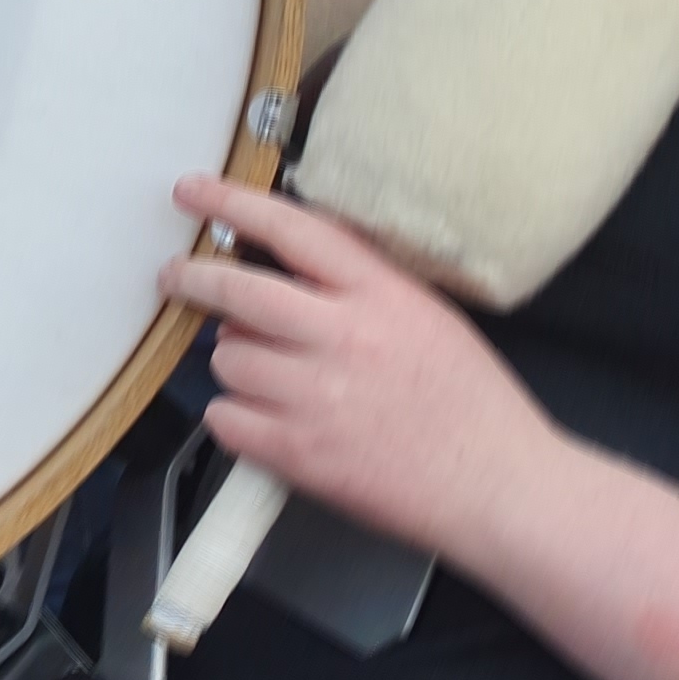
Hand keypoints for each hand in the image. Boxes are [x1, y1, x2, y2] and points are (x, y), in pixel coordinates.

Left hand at [160, 173, 559, 555]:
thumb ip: (359, 287)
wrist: (502, 488)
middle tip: (175, 278)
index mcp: (381, 297)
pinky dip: (236, 419)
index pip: (292, 230)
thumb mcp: (428, 318)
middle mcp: (343, 338)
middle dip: (192, 280)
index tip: (191, 191)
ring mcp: (315, 396)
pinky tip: (269, 423)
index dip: (232, 203)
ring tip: (279, 383)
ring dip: (238, 365)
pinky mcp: (298, 452)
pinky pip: (225, 418)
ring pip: (227, 357)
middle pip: (235, 290)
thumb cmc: (471, 405)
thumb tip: (282, 265)